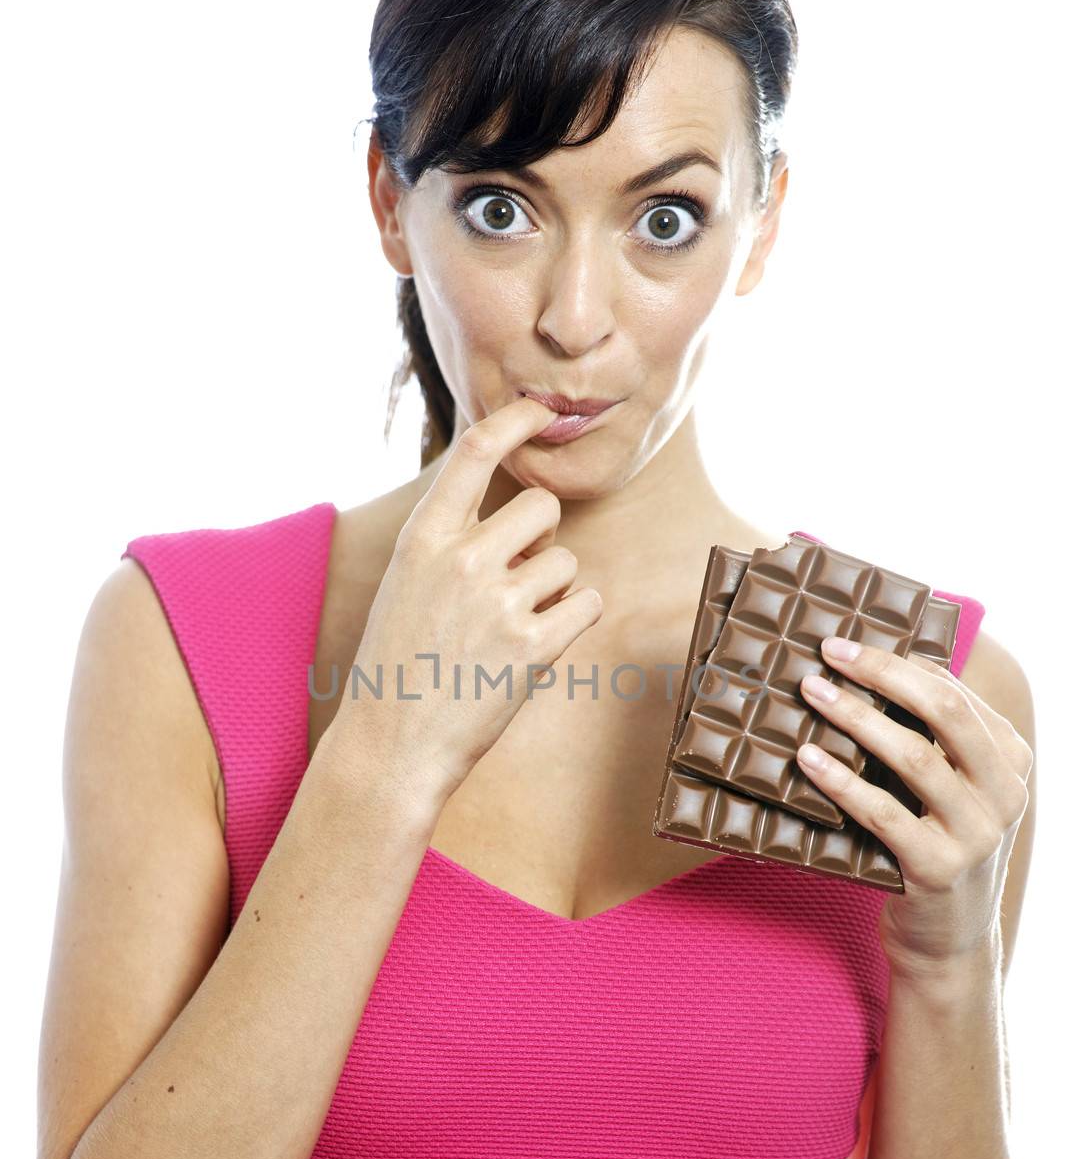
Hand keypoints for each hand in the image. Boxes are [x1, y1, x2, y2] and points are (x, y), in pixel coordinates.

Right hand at [331, 396, 603, 805]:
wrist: (392, 746)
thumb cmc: (400, 666)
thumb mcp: (405, 585)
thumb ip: (450, 542)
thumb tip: (519, 511)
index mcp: (423, 539)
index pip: (475, 452)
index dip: (516, 421)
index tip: (542, 411)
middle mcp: (461, 560)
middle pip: (542, 508)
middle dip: (542, 541)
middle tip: (516, 583)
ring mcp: (499, 602)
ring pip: (566, 562)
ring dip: (555, 591)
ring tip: (512, 629)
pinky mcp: (534, 646)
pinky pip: (588, 604)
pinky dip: (576, 620)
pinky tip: (540, 645)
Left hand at [794, 635, 1032, 976]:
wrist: (949, 938)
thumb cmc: (937, 844)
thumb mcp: (952, 789)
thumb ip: (932, 739)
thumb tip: (871, 668)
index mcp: (1010, 758)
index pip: (955, 691)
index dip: (898, 661)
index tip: (848, 643)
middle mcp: (1004, 791)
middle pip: (944, 710)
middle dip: (882, 674)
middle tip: (828, 653)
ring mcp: (976, 832)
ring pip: (914, 757)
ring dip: (855, 719)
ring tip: (811, 694)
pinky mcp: (939, 868)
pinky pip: (883, 814)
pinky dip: (841, 782)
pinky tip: (806, 759)